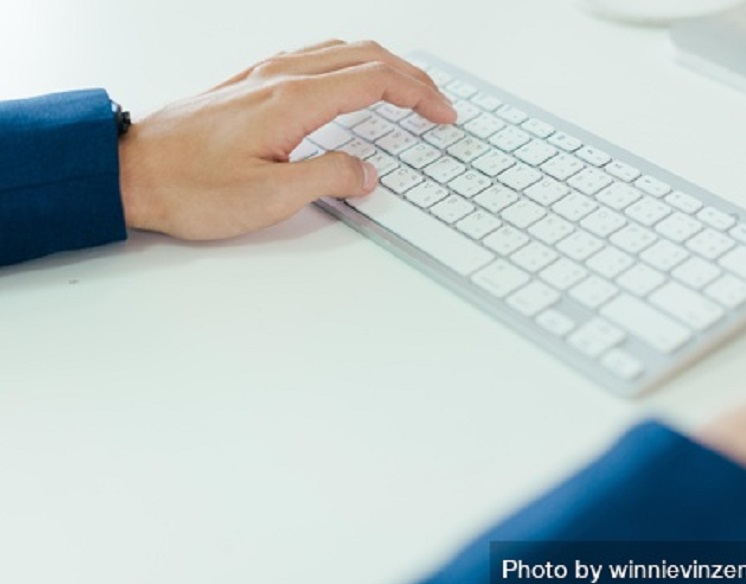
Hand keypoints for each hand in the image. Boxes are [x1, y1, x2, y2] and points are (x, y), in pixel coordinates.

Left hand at [118, 39, 455, 239]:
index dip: (419, 95)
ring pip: (339, 50)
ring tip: (406, 88)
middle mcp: (280, 78)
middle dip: (411, 77)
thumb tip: (367, 172)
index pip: (376, 80)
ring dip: (382, 63)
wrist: (129, 171)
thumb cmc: (188, 187)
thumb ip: (328, 178)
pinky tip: (346, 79)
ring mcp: (262, 76)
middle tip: (438, 104)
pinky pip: (312, 56)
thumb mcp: (269, 197)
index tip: (444, 113)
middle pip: (364, 56)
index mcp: (294, 101)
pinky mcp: (248, 84)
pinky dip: (348, 62)